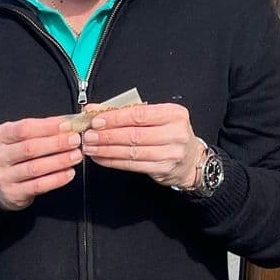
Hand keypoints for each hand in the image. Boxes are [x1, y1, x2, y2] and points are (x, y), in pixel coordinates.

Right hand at [0, 117, 82, 210]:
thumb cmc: (14, 158)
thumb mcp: (19, 139)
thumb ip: (40, 130)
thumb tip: (67, 124)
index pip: (23, 128)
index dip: (48, 126)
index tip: (67, 125)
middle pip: (29, 148)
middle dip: (56, 143)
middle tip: (75, 140)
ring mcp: (3, 177)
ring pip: (35, 168)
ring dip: (59, 161)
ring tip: (75, 155)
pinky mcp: (13, 193)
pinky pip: (39, 185)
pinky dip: (57, 179)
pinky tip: (69, 172)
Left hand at [81, 102, 201, 186]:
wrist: (191, 159)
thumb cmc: (170, 133)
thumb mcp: (157, 116)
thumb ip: (128, 111)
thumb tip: (95, 110)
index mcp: (174, 114)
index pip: (139, 115)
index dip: (115, 118)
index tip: (96, 120)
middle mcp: (174, 133)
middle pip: (134, 134)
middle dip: (107, 135)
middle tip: (88, 135)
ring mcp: (170, 153)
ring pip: (131, 151)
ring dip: (107, 150)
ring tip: (91, 147)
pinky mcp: (163, 169)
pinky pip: (133, 165)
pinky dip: (113, 161)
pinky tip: (101, 158)